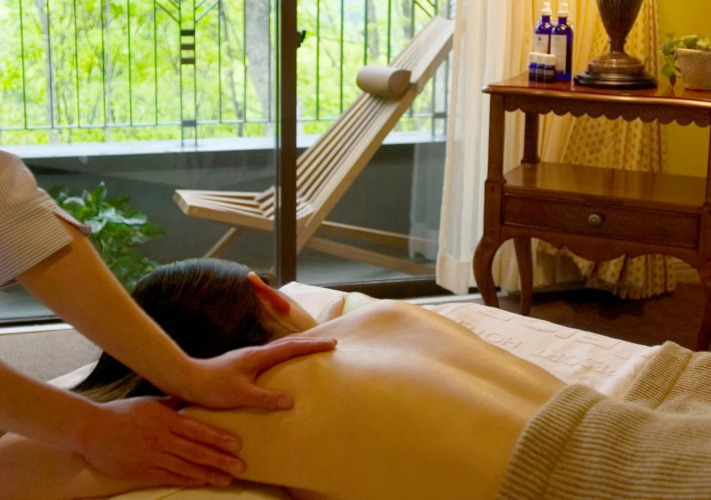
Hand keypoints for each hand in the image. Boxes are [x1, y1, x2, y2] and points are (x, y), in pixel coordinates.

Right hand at [76, 397, 244, 486]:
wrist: (89, 429)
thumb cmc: (121, 412)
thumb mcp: (150, 401)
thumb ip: (172, 403)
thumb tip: (192, 397)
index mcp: (165, 419)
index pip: (198, 430)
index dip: (218, 438)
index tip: (237, 444)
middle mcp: (161, 438)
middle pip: (196, 451)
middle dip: (220, 460)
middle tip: (240, 467)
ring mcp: (151, 456)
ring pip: (186, 467)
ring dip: (208, 474)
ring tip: (227, 479)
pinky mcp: (141, 471)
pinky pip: (169, 477)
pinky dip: (187, 480)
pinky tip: (201, 482)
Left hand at [184, 336, 336, 409]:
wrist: (187, 379)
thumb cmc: (212, 387)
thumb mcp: (240, 395)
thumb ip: (266, 398)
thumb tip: (291, 401)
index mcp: (258, 356)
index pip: (291, 348)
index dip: (312, 346)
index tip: (331, 344)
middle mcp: (255, 352)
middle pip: (288, 344)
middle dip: (310, 343)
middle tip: (330, 344)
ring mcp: (249, 357)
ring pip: (280, 348)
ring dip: (298, 347)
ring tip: (313, 351)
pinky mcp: (243, 363)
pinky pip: (272, 356)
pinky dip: (286, 355)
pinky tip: (284, 364)